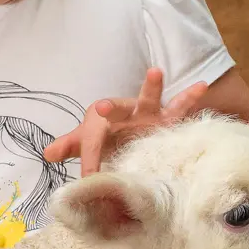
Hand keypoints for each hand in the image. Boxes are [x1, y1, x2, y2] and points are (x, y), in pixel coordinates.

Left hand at [45, 68, 208, 175]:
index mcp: (102, 120)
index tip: (88, 177)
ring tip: (154, 71)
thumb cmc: (108, 134)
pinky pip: (180, 106)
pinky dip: (191, 96)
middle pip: (116, 110)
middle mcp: (124, 113)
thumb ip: (70, 146)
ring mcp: (148, 114)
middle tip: (102, 107)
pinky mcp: (168, 119)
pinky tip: (201, 86)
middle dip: (109, 109)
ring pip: (148, 99)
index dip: (89, 159)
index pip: (92, 141)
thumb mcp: (87, 141)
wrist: (133, 128)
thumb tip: (47, 153)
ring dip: (151, 87)